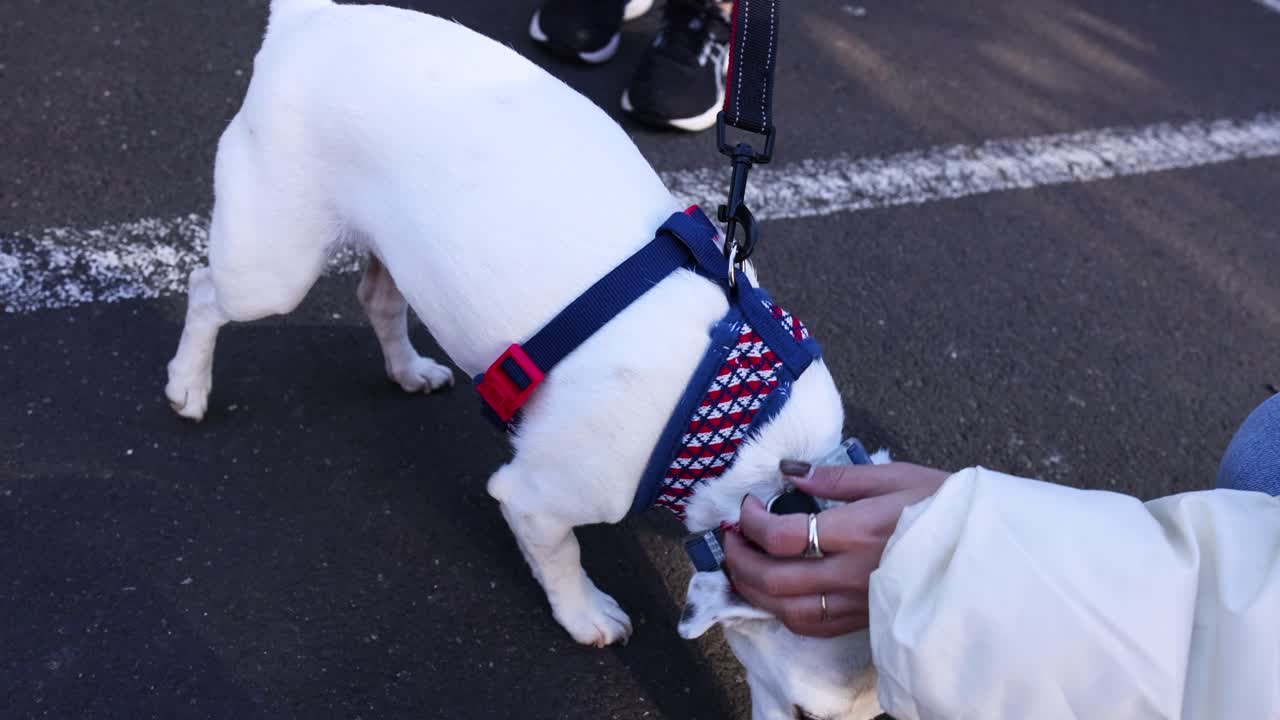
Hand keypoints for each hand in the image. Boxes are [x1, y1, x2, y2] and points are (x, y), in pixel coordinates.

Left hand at [722, 461, 948, 636]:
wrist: (986, 551)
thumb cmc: (943, 505)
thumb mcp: (894, 476)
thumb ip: (837, 477)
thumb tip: (789, 471)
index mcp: (858, 531)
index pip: (783, 536)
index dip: (751, 522)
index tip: (747, 506)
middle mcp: (852, 573)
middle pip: (773, 579)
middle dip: (738, 558)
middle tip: (730, 537)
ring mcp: (858, 603)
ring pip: (785, 610)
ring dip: (752, 588)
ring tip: (740, 564)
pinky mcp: (865, 620)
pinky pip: (810, 625)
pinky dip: (780, 609)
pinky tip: (773, 590)